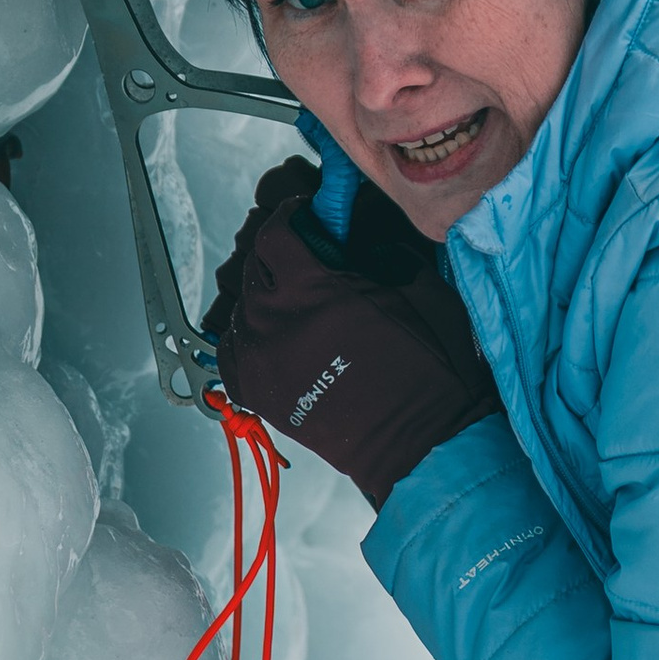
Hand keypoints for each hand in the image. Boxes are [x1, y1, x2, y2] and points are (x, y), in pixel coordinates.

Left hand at [208, 174, 498, 506]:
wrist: (421, 442)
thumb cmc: (429, 373)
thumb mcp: (421, 290)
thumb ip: (384, 252)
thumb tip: (362, 237)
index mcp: (313, 290)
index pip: (275, 233)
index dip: (289, 217)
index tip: (302, 217)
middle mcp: (276, 321)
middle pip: (252, 266)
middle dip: (276, 255)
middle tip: (302, 258)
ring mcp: (261, 360)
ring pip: (239, 307)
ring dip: (262, 296)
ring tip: (294, 303)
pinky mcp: (257, 393)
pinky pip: (229, 351)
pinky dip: (246, 338)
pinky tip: (272, 336)